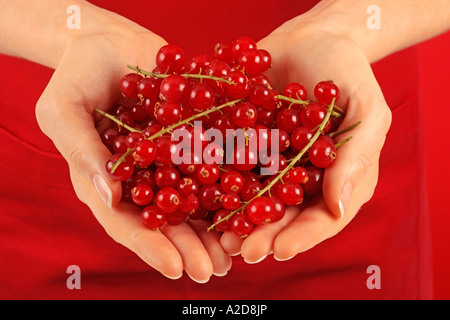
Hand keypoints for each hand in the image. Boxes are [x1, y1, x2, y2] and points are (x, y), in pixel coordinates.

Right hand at [35, 15, 230, 280]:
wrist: (112, 43)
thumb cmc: (77, 74)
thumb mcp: (64, 108)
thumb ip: (81, 150)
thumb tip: (107, 193)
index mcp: (107, 182)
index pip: (127, 223)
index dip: (151, 247)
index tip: (175, 268)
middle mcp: (143, 179)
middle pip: (167, 220)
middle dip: (190, 247)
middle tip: (213, 270)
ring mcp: (171, 161)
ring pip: (194, 200)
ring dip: (215, 228)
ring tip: (237, 253)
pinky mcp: (194, 139)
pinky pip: (213, 163)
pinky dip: (231, 184)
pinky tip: (251, 203)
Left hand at [220, 16, 391, 261]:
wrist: (309, 38)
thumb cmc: (346, 70)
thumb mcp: (366, 107)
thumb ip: (357, 155)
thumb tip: (339, 207)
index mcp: (335, 178)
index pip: (322, 217)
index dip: (302, 236)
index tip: (280, 250)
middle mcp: (301, 178)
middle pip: (283, 215)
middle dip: (264, 235)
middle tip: (244, 251)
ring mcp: (271, 163)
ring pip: (253, 198)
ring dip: (237, 219)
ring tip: (221, 236)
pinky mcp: (245, 145)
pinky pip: (230, 166)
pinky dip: (217, 183)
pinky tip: (202, 197)